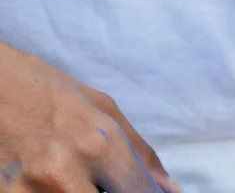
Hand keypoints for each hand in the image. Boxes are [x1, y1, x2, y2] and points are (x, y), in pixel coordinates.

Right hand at [0, 41, 181, 192]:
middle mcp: (65, 171)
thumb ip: (139, 151)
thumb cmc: (43, 90)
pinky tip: (45, 179)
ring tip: (69, 173)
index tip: (139, 191)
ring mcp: (28, 192)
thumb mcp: (100, 106)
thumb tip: (168, 186)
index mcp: (98, 142)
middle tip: (101, 180)